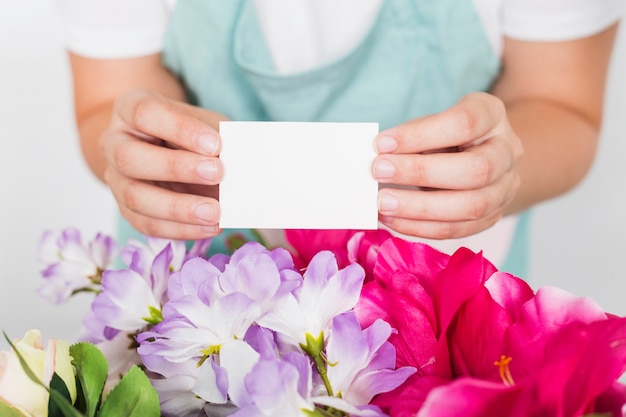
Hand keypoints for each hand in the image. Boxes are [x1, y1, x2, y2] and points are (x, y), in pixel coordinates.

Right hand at [100, 90, 226, 239]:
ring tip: (215, 212)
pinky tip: (209, 227)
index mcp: (130, 109)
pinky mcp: (127, 210)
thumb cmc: (190, 133)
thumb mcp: (204, 124)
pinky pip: (147, 225)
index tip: (215, 143)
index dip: (180, 129)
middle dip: (175, 167)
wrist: (169, 150)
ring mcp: (116, 179)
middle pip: (129, 157)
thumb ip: (215, 138)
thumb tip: (238, 163)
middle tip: (217, 173)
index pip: (145, 113)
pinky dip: (181, 229)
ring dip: (178, 208)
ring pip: (135, 197)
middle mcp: (114, 143)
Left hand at [372, 92, 523, 238]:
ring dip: (420, 208)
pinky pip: (458, 230)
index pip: (463, 123)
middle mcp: (508, 152)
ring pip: (471, 206)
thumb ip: (410, 138)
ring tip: (381, 204)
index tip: (382, 143)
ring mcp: (506, 188)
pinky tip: (392, 219)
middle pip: (475, 169)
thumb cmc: (446, 135)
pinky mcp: (493, 217)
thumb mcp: (433, 123)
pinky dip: (421, 227)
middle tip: (378, 172)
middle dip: (421, 173)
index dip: (420, 135)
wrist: (483, 155)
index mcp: (492, 115)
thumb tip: (375, 159)